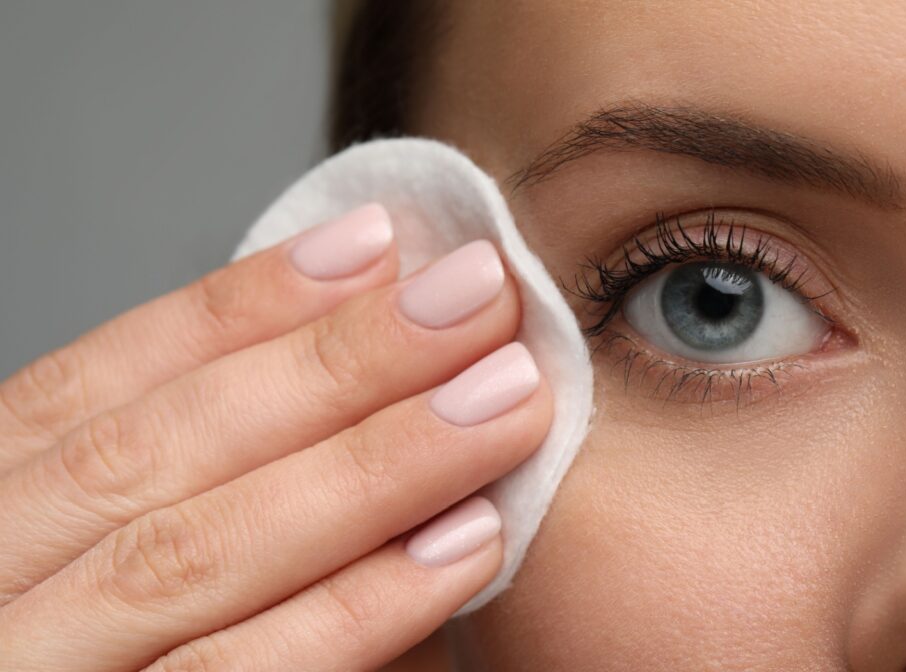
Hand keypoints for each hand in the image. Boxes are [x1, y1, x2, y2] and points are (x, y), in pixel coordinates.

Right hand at [0, 204, 552, 670]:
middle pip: (157, 456)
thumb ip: (211, 495)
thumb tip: (366, 396)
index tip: (368, 245)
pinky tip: (462, 548)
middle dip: (333, 365)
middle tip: (475, 294)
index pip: (92, 391)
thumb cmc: (106, 652)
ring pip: (195, 558)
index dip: (233, 308)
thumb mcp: (100, 566)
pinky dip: (352, 614)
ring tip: (501, 396)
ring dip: (369, 465)